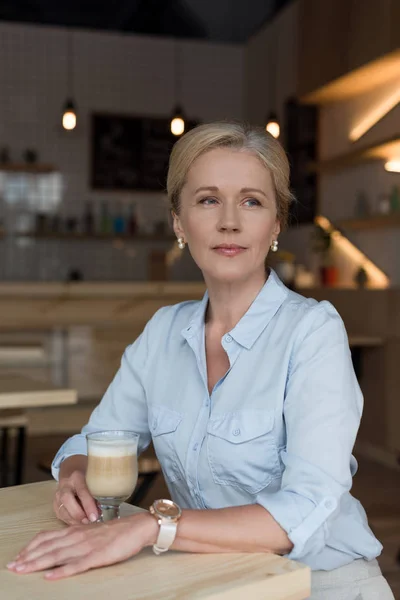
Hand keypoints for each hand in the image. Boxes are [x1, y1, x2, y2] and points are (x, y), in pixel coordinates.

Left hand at [7, 512, 157, 579]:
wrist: (136, 528)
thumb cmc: (114, 532)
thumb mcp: (90, 532)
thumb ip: (75, 537)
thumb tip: (60, 545)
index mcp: (75, 531)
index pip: (46, 538)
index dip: (30, 547)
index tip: (18, 556)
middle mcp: (76, 537)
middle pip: (47, 547)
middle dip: (27, 557)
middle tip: (12, 567)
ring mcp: (86, 547)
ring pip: (56, 556)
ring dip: (37, 563)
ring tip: (23, 570)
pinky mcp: (96, 557)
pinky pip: (76, 565)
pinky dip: (61, 571)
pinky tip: (50, 576)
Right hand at [54, 470, 98, 525]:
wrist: (71, 475)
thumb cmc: (86, 479)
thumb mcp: (93, 481)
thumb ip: (96, 494)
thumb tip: (99, 512)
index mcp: (76, 476)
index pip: (82, 491)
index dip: (88, 505)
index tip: (94, 516)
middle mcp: (64, 485)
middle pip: (67, 499)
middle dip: (78, 514)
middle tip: (89, 521)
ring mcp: (57, 495)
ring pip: (62, 510)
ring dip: (75, 520)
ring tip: (86, 524)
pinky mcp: (55, 505)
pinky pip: (61, 516)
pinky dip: (71, 522)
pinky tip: (79, 524)